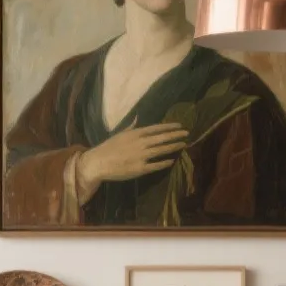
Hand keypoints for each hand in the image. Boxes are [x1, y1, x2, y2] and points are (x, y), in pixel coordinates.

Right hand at [73, 123, 189, 200]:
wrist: (99, 163)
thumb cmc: (108, 148)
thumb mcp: (120, 134)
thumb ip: (132, 127)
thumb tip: (138, 117)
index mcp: (136, 134)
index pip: (156, 128)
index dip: (169, 126)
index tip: (180, 125)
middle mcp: (141, 143)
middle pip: (162, 138)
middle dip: (176, 135)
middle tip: (187, 133)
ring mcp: (141, 156)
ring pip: (162, 150)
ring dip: (174, 147)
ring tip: (183, 144)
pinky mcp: (140, 169)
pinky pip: (156, 165)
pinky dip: (165, 163)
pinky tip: (172, 160)